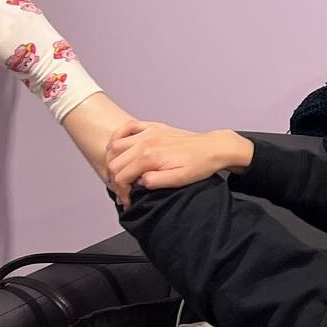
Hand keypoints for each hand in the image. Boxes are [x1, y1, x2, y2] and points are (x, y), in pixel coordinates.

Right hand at [105, 122, 251, 208]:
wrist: (213, 148)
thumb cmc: (199, 164)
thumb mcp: (179, 180)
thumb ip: (155, 182)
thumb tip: (138, 182)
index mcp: (150, 156)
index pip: (121, 176)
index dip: (122, 192)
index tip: (128, 200)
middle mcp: (146, 142)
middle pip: (114, 163)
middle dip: (116, 179)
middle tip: (125, 190)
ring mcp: (149, 132)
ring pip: (115, 146)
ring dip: (113, 161)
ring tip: (122, 173)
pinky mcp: (153, 127)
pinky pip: (128, 126)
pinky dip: (118, 136)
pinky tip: (119, 147)